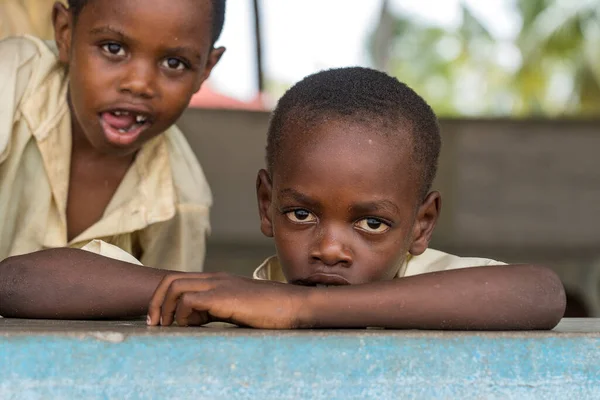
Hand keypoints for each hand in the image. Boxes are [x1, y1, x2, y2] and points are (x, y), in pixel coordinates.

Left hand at [147, 272, 311, 328]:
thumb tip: (190, 321)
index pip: (178, 281)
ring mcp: (219, 285)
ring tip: (168, 328)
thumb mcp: (235, 308)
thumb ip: (213, 310)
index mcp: (217, 280)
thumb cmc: (269, 311)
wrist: (293, 305)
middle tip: (155, 325)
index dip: (162, 300)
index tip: (160, 322)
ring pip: (174, 286)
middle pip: (170, 281)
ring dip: (165, 309)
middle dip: (156, 303)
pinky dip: (181, 314)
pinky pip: (189, 299)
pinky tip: (189, 327)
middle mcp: (214, 278)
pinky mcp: (224, 296)